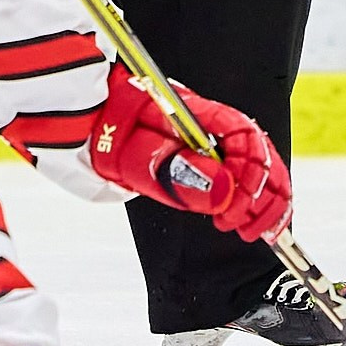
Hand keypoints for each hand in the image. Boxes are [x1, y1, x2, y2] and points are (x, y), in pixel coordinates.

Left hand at [87, 68, 291, 241]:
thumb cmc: (102, 134)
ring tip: (252, 230)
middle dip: (265, 193)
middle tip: (249, 230)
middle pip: (259, 152)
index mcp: (197, 115)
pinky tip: (249, 221)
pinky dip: (255, 199)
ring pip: (257, 164)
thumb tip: (223, 194)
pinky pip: (242, 175)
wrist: (79, 126)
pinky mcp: (203, 159)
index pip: (246, 137)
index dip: (250, 177)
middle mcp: (210, 126)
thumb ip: (174, 173)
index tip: (234, 213)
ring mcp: (210, 142)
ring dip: (265, 198)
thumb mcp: (132, 157)